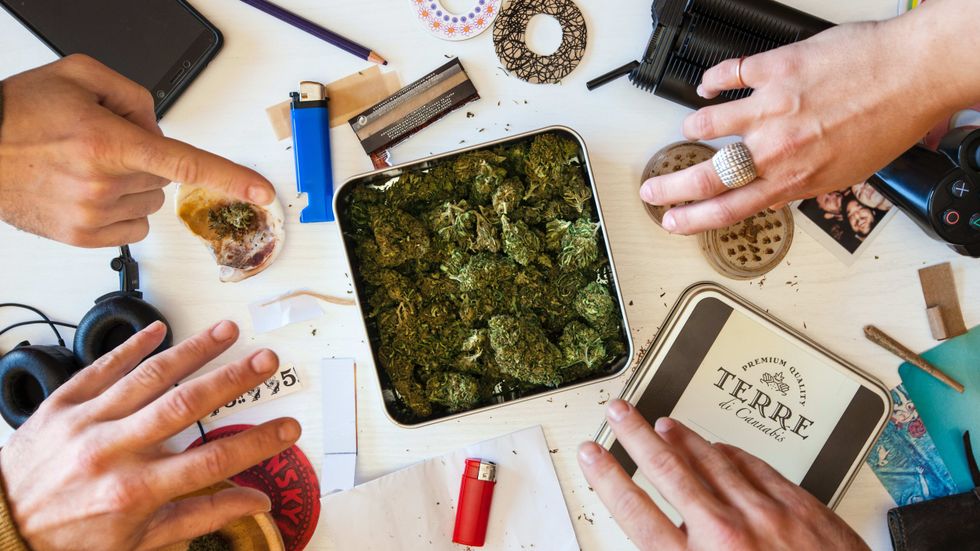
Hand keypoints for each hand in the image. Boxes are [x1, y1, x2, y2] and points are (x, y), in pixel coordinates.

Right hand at [0, 55, 275, 246]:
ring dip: (132, 187)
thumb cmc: (20, 114)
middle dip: (145, 161)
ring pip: (151, 203)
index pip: (186, 165)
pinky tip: (86, 192)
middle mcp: (103, 184)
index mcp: (109, 143)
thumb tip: (161, 129)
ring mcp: (92, 216)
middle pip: (164, 179)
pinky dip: (120, 210)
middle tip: (102, 145)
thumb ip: (135, 96)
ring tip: (86, 169)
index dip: (231, 179)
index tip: (262, 193)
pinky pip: (132, 227)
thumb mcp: (80, 76)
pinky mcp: (83, 238)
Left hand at [0, 320, 300, 550]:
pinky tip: (159, 330)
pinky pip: (101, 368)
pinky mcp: (60, 406)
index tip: (287, 427)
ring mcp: (85, 423)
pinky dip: (131, 347)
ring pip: (148, 377)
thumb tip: (251, 503)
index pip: (212, 462)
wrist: (0, 531)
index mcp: (134, 492)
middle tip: (265, 360)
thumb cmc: (70, 540)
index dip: (257, 443)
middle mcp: (111, 452)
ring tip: (226, 331)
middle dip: (231, 380)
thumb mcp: (140, 542)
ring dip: (192, 351)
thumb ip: (200, 517)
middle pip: (184, 406)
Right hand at [577, 400, 867, 550]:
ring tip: (663, 422)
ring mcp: (766, 517)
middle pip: (668, 470)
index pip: (635, 510)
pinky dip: (733, 453)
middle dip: (636, 436)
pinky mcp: (802, 508)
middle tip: (619, 413)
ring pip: (713, 461)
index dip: (607, 477)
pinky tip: (723, 446)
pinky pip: (758, 468)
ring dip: (684, 439)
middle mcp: (727, 535)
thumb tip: (661, 542)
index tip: (592, 454)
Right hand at [639, 20, 972, 234]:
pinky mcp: (775, 69)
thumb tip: (778, 190)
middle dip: (670, 187)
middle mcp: (776, 146)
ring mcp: (771, 105)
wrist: (914, 71)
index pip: (728, 209)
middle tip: (652, 188)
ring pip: (708, 122)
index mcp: (793, 177)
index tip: (672, 220)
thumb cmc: (891, 119)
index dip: (692, 219)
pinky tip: (708, 83)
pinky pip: (730, 74)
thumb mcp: (847, 172)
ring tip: (690, 129)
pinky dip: (713, 80)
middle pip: (706, 175)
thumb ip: (803, 182)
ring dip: (694, 128)